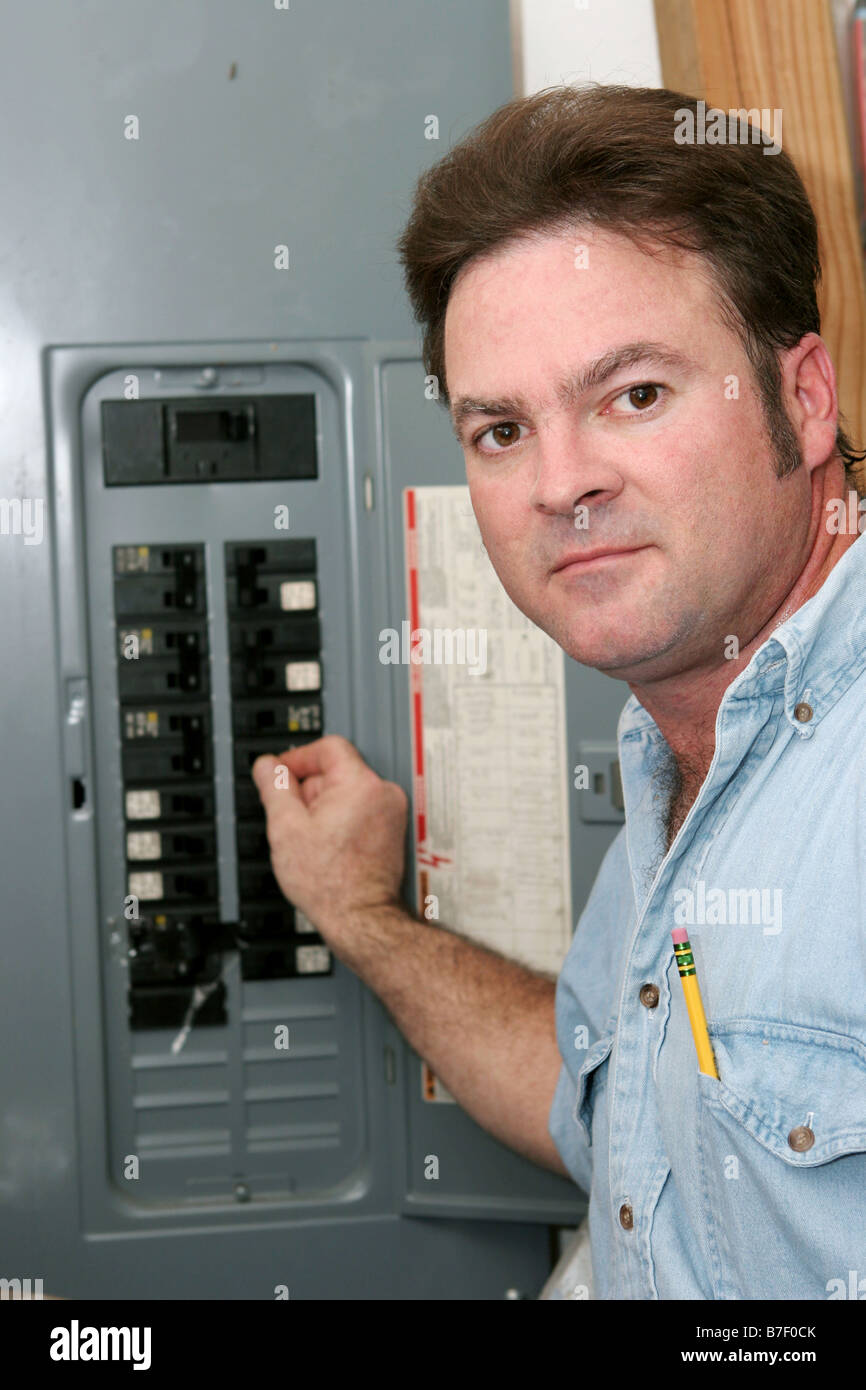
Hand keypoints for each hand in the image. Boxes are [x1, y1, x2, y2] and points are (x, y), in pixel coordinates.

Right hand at [251, 735, 408, 947]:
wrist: (360, 917)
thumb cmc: (331, 882)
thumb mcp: (286, 828)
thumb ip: (275, 788)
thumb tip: (268, 766)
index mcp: (361, 784)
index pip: (328, 746)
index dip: (298, 758)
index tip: (281, 774)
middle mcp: (383, 793)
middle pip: (336, 770)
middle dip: (309, 790)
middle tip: (292, 817)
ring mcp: (391, 813)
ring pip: (347, 792)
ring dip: (324, 807)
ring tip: (311, 838)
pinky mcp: (391, 831)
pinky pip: (359, 810)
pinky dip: (340, 820)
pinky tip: (327, 846)